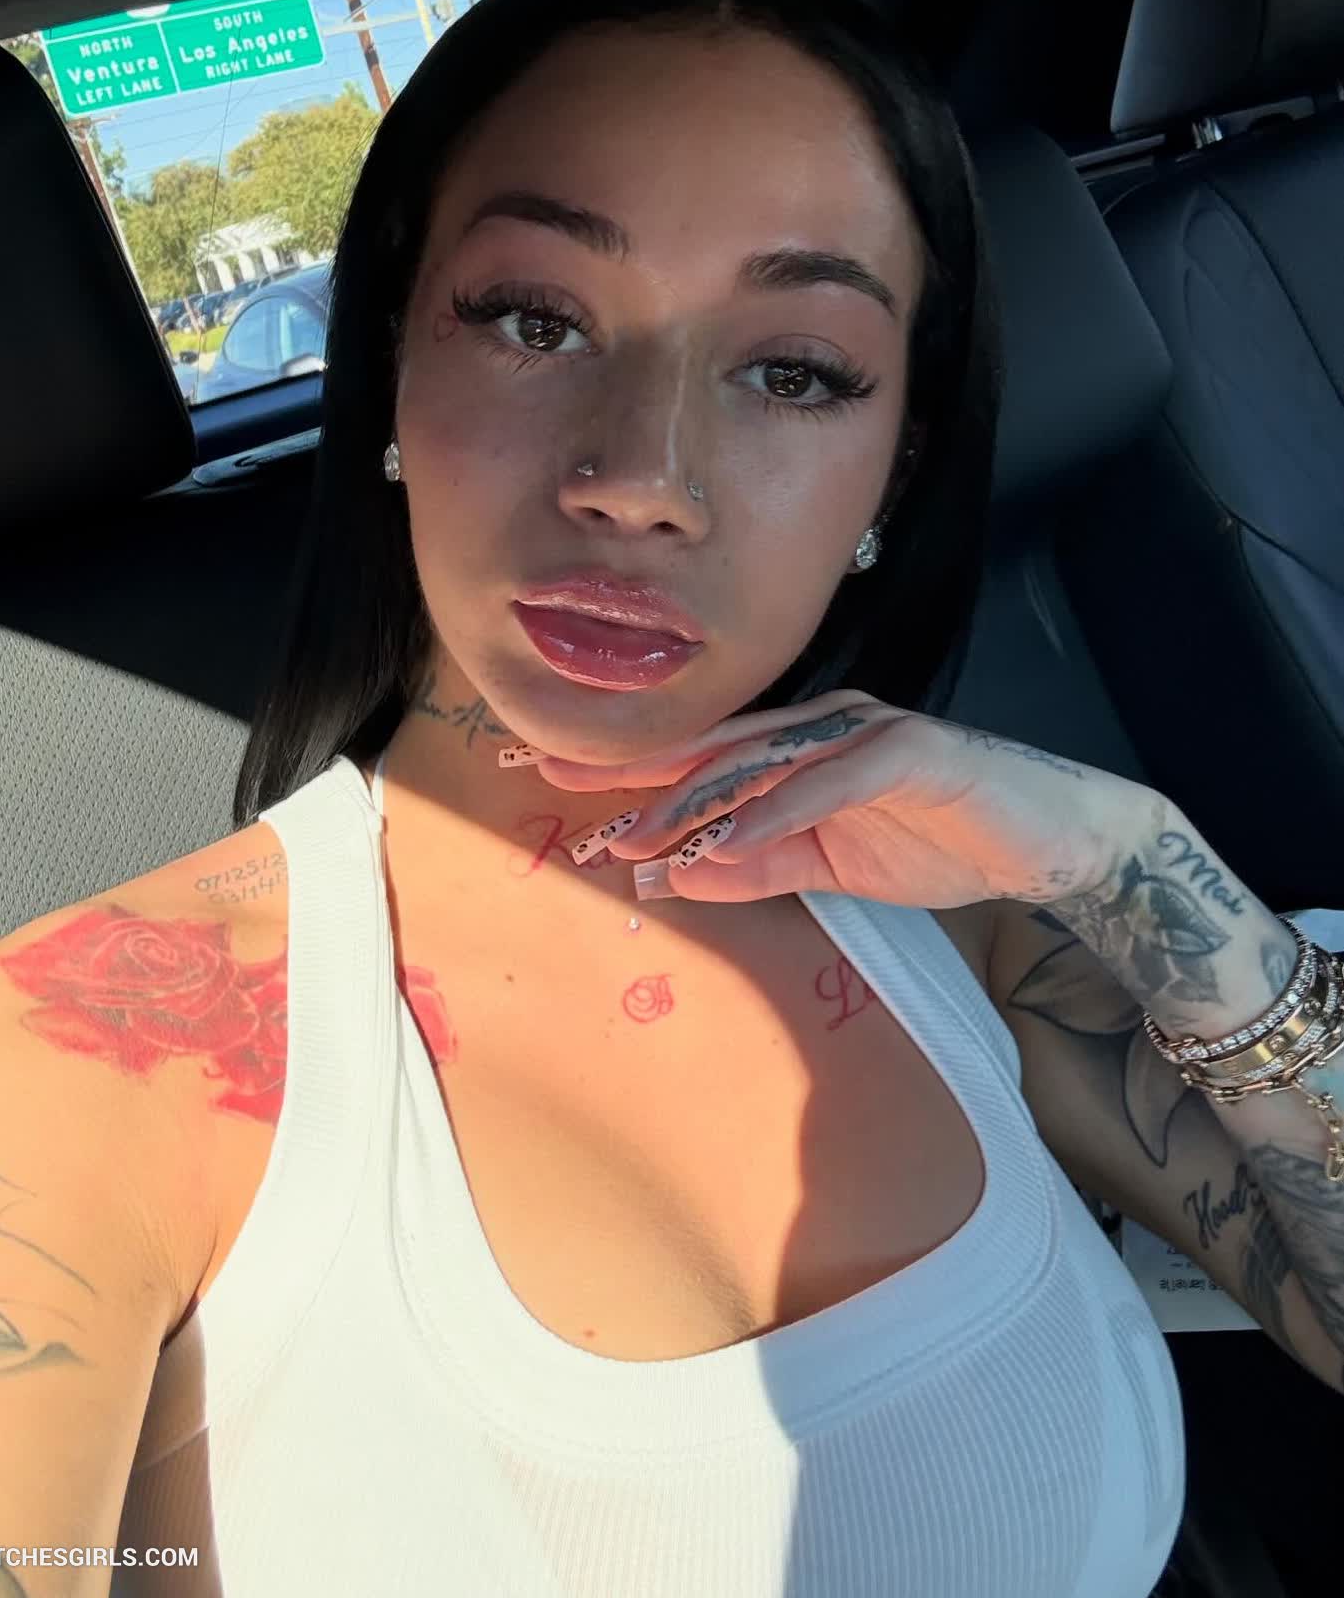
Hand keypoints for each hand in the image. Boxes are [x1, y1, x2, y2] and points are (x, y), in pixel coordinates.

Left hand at [529, 689, 1151, 906]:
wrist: (1049, 841)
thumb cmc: (941, 841)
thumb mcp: (829, 868)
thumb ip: (757, 865)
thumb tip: (675, 873)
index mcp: (798, 745)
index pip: (697, 753)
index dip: (624, 764)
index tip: (547, 772)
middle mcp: (821, 724)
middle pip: (711, 743)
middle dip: (630, 766)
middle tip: (551, 776)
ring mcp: (865, 730)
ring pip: (761, 761)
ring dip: (691, 801)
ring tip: (630, 839)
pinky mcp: (911, 751)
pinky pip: (828, 782)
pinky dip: (775, 812)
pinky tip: (725, 841)